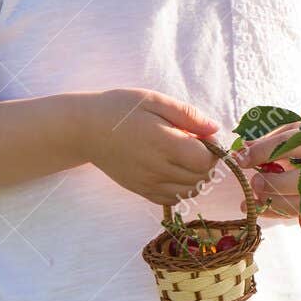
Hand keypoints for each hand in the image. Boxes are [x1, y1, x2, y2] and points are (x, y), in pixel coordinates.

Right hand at [83, 89, 220, 206]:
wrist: (84, 129)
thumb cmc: (120, 109)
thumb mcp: (155, 101)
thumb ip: (188, 115)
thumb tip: (215, 129)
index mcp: (162, 143)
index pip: (205, 160)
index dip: (214, 149)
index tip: (204, 135)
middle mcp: (156, 168)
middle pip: (201, 178)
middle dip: (208, 162)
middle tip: (198, 144)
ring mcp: (147, 183)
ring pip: (189, 192)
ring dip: (198, 177)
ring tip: (187, 157)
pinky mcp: (140, 190)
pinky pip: (171, 200)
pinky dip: (182, 189)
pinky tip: (176, 171)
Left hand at [234, 121, 300, 217]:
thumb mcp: (289, 134)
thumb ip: (267, 141)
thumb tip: (241, 150)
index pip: (289, 143)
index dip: (262, 152)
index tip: (241, 159)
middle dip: (273, 183)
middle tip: (254, 182)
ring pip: (299, 202)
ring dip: (272, 202)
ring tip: (254, 196)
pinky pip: (294, 214)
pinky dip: (273, 212)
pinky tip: (257, 206)